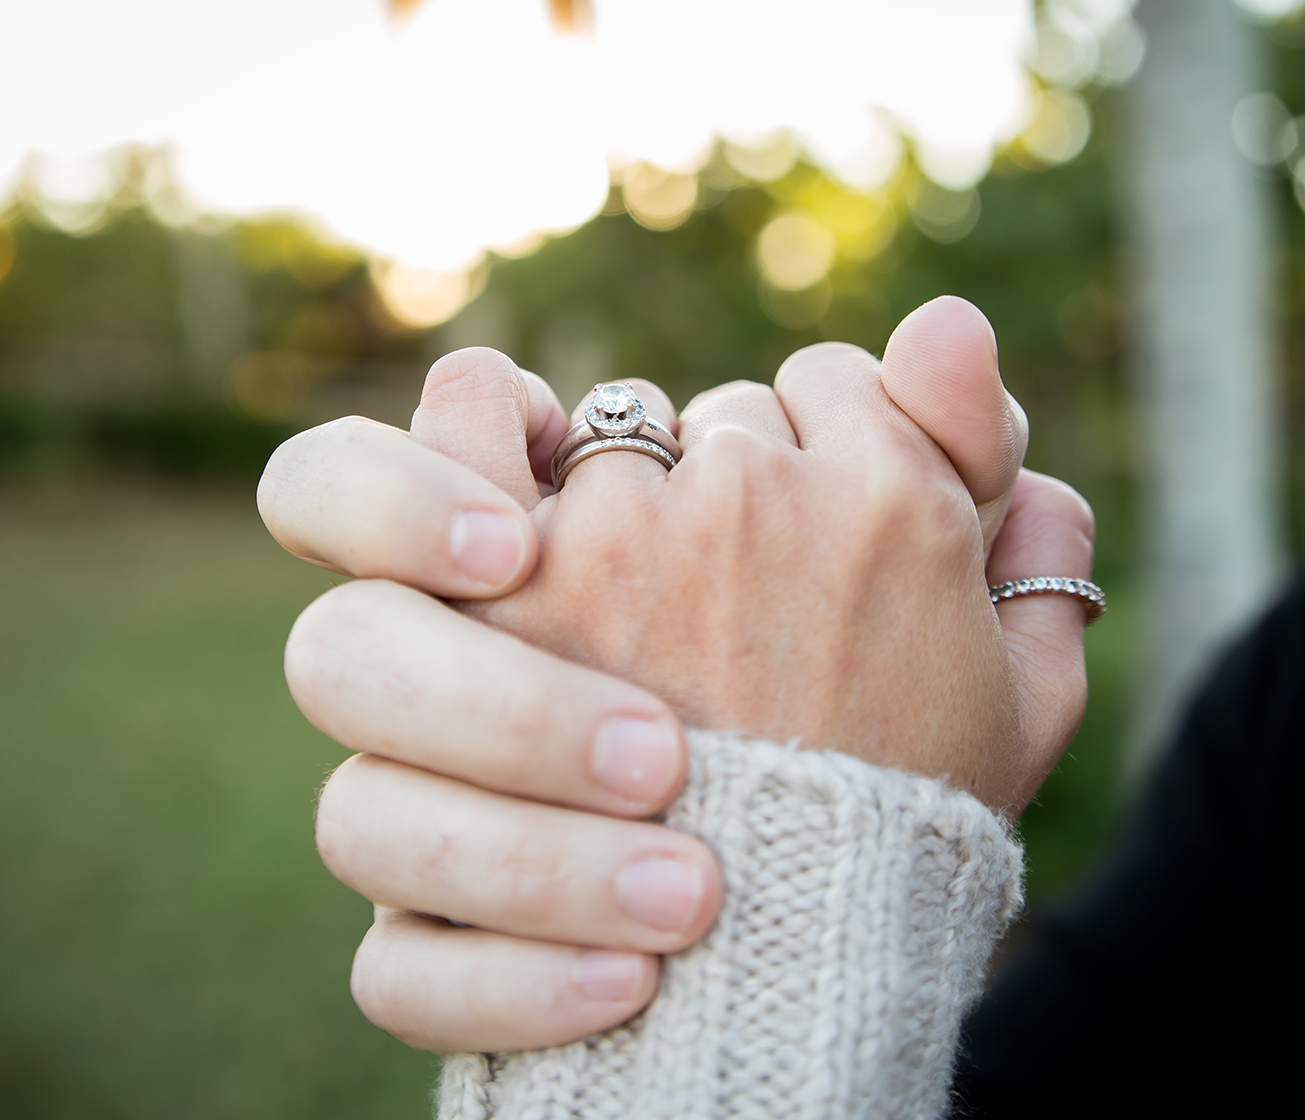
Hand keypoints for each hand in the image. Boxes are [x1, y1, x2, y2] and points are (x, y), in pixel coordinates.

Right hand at [258, 297, 1096, 1051]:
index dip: (419, 482)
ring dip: (518, 846)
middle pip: (355, 644)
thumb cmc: (894, 733)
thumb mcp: (940, 590)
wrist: (864, 922)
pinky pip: (401, 969)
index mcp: (552, 554)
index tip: (528, 542)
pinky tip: (639, 981)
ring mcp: (446, 818)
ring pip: (357, 807)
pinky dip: (502, 973)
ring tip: (689, 888)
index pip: (387, 463)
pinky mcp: (447, 949)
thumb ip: (944, 446)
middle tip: (662, 752)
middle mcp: (473, 669)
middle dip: (497, 681)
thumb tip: (949, 323)